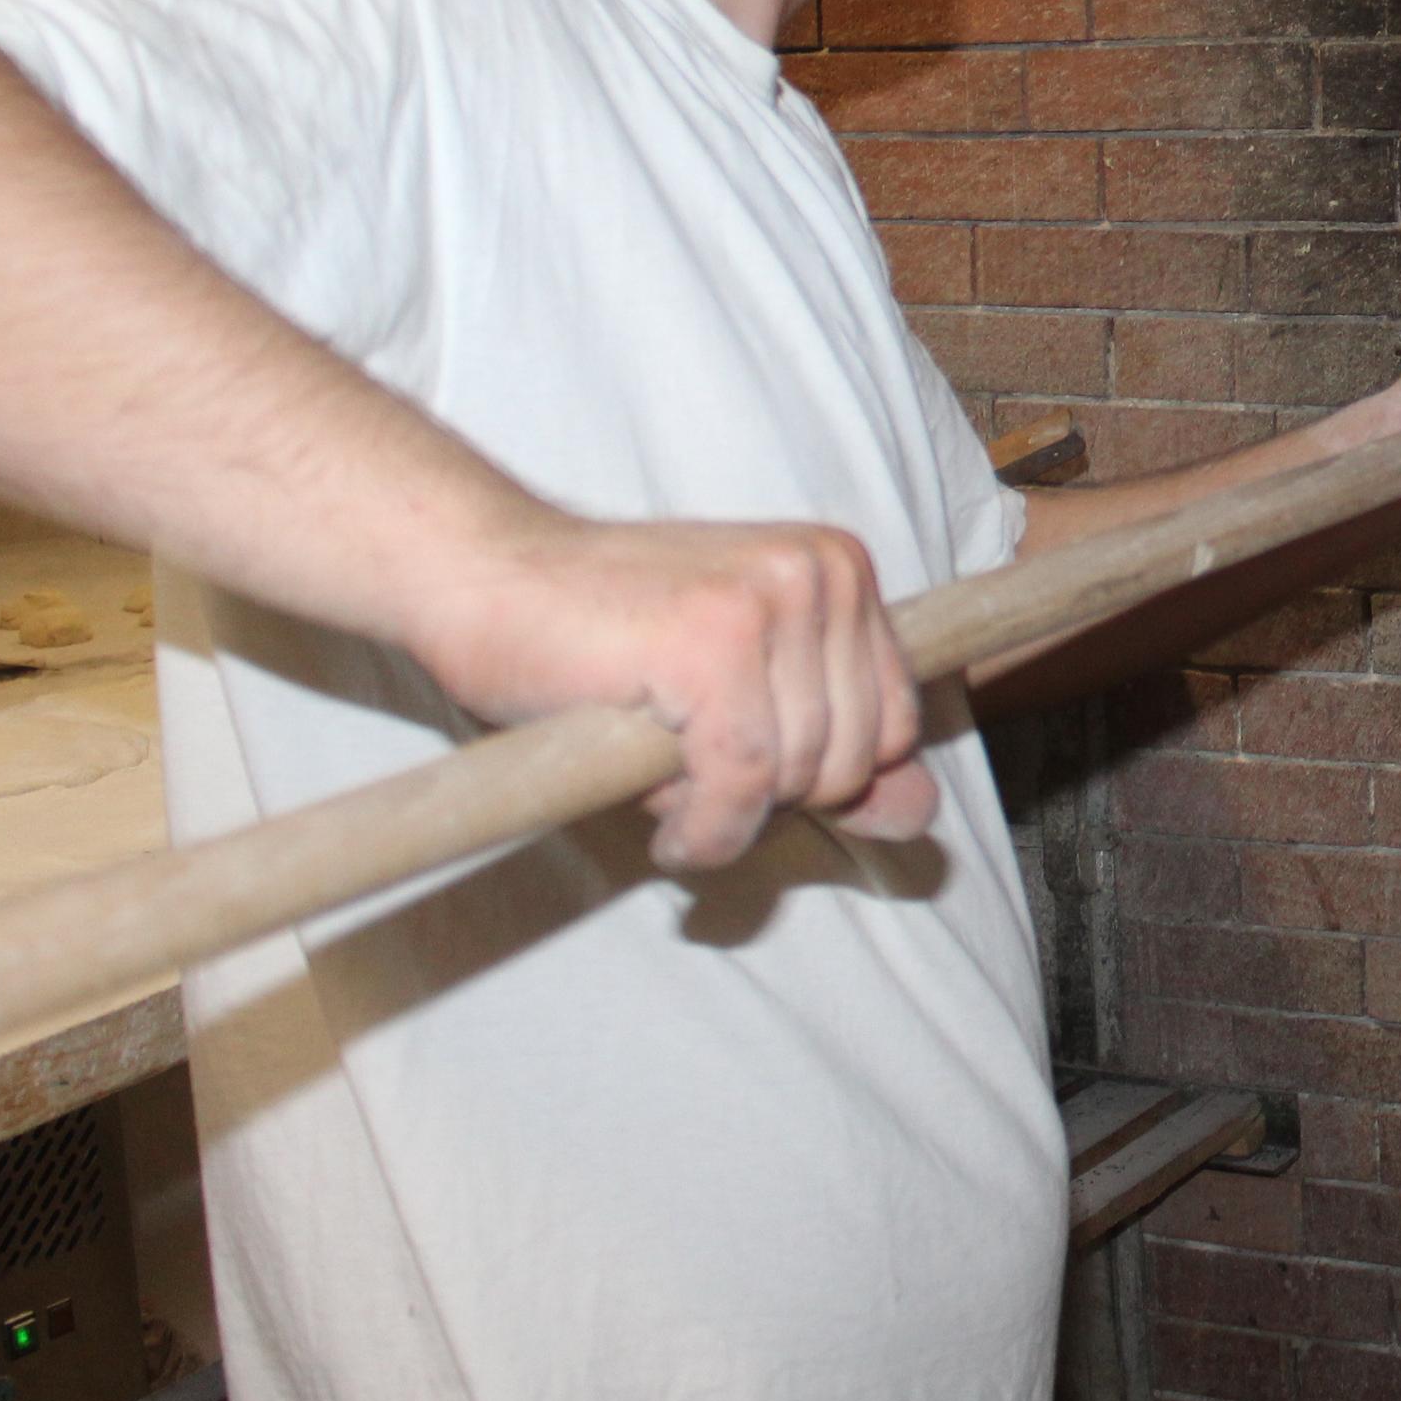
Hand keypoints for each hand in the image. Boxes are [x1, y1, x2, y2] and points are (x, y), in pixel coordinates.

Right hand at [406, 510, 930, 870]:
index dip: (819, 777)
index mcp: (838, 570)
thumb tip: (921, 818)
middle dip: (771, 796)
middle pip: (853, 757)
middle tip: (686, 773)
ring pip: (798, 774)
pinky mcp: (714, 639)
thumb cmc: (597, 645)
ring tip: (660, 776)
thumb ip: (836, 758)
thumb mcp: (741, 703)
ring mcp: (772, 598)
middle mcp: (821, 571)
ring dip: (725, 812)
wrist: (479, 579)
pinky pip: (744, 782)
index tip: (741, 771)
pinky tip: (666, 826)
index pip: (893, 724)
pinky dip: (706, 830)